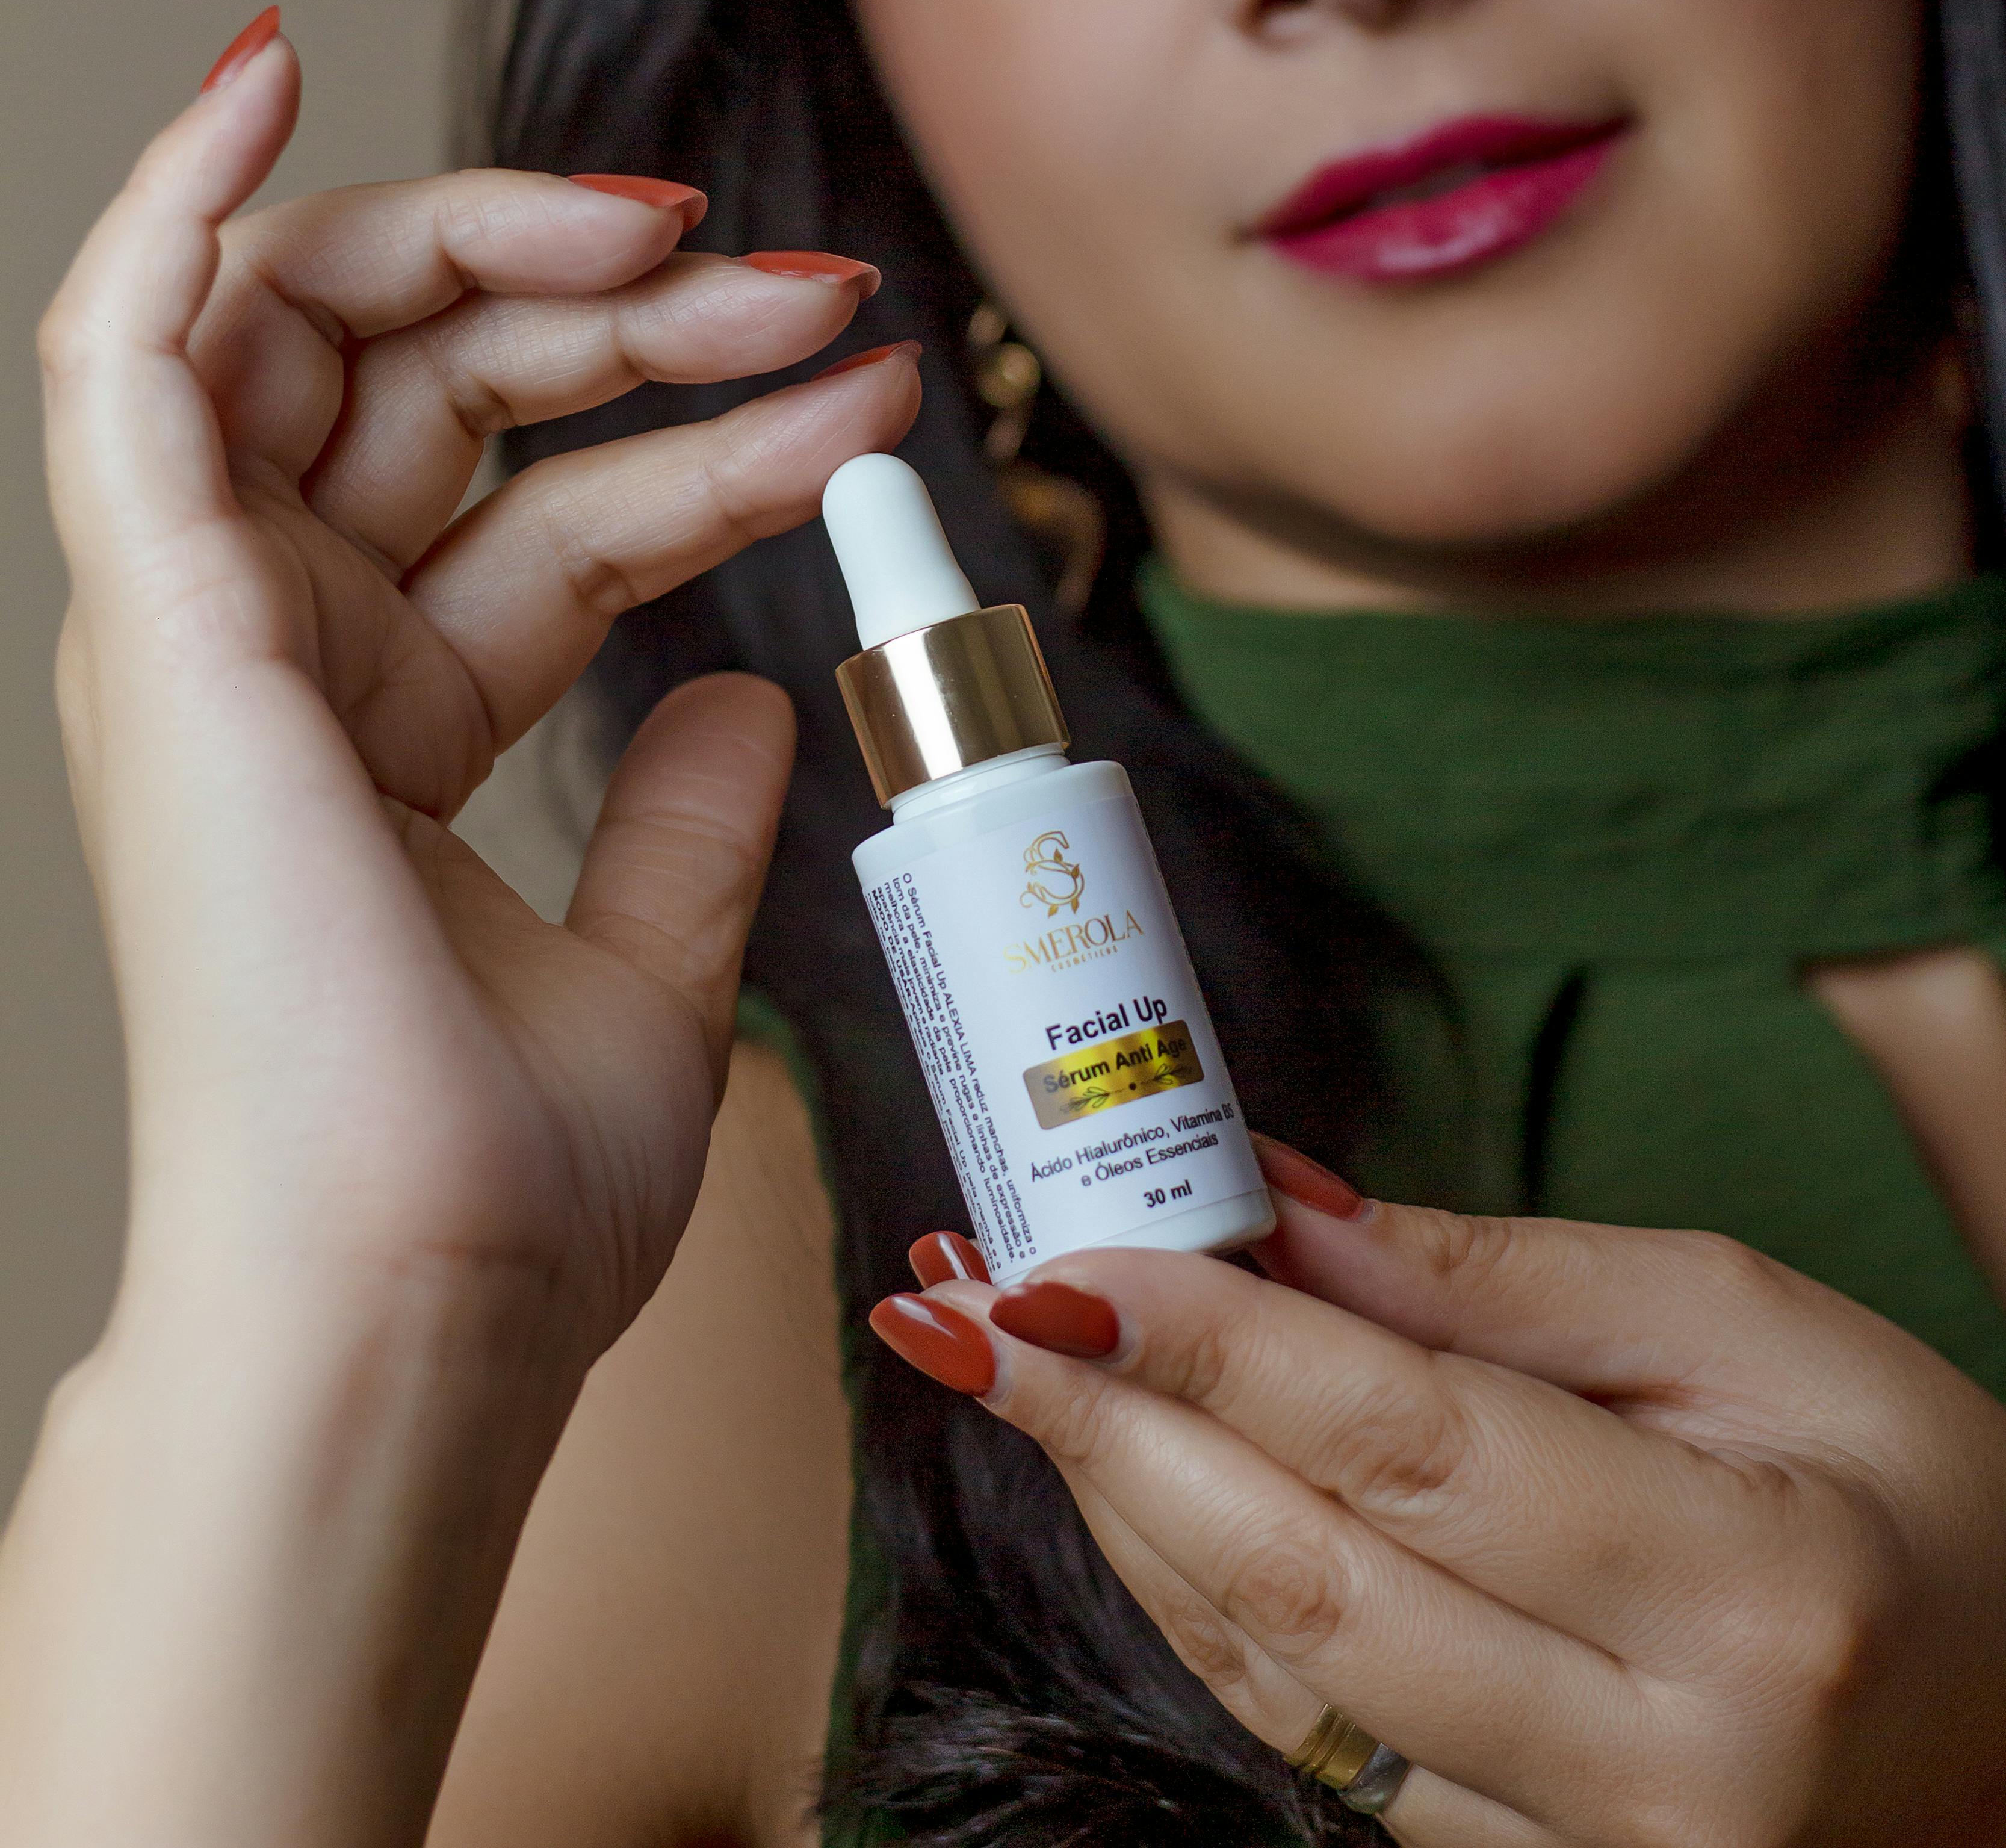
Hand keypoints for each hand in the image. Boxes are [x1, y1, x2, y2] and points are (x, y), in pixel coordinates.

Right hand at [41, 16, 918, 1370]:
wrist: (418, 1285)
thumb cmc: (501, 1177)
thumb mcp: (647, 965)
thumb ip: (682, 819)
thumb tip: (756, 697)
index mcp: (386, 722)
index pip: (552, 509)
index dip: (710, 433)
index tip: (868, 389)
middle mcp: (288, 648)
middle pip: (447, 390)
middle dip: (635, 311)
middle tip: (810, 284)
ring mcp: (210, 616)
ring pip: (323, 329)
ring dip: (495, 238)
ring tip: (676, 221)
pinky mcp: (155, 601)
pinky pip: (123, 343)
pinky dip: (178, 196)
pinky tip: (259, 68)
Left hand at [880, 1156, 2005, 1843]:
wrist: (1997, 1709)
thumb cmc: (1896, 1487)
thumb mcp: (1740, 1320)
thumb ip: (1497, 1279)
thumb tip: (1270, 1207)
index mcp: (1748, 1592)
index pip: (1415, 1450)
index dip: (1216, 1345)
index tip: (1057, 1254)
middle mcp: (1661, 1769)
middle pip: (1308, 1575)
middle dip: (1104, 1422)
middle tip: (956, 1298)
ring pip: (1277, 1669)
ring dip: (1118, 1497)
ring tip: (998, 1351)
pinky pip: (1306, 1730)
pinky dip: (1197, 1589)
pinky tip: (1123, 1464)